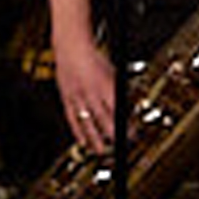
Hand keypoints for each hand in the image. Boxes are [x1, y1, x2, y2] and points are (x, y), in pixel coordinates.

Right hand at [51, 29, 121, 152]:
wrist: (71, 47)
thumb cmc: (93, 57)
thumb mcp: (112, 72)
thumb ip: (118, 90)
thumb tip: (126, 106)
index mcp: (106, 85)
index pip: (118, 110)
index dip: (125, 124)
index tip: (131, 134)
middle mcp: (91, 92)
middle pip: (104, 119)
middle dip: (112, 135)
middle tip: (118, 146)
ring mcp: (78, 96)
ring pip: (87, 122)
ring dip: (95, 138)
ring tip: (101, 151)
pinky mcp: (66, 97)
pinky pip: (72, 118)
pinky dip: (77, 131)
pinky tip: (82, 142)